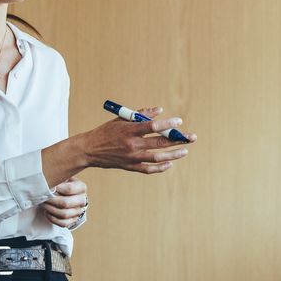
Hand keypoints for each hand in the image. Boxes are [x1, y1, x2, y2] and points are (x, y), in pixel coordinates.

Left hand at [41, 180, 87, 227]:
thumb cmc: (63, 184)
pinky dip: (53, 218)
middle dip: (50, 201)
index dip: (56, 189)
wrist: (69, 195)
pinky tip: (47, 212)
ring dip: (50, 209)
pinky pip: (63, 223)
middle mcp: (82, 200)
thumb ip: (58, 177)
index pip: (69, 189)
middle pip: (65, 203)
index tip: (46, 187)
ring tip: (43, 204)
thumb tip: (47, 178)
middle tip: (42, 197)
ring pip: (64, 214)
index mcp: (81, 187)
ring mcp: (79, 211)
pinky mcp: (73, 220)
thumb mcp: (64, 177)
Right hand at [74, 105, 194, 173]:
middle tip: (191, 137)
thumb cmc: (106, 131)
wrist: (89, 150)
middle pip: (159, 143)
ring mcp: (131, 157)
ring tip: (185, 150)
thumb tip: (159, 111)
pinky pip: (148, 169)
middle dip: (177, 140)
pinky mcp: (130, 166)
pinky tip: (170, 163)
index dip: (167, 124)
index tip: (179, 121)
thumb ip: (140, 114)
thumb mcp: (121, 119)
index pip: (152, 126)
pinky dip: (160, 167)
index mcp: (129, 130)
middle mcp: (132, 145)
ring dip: (173, 155)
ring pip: (157, 157)